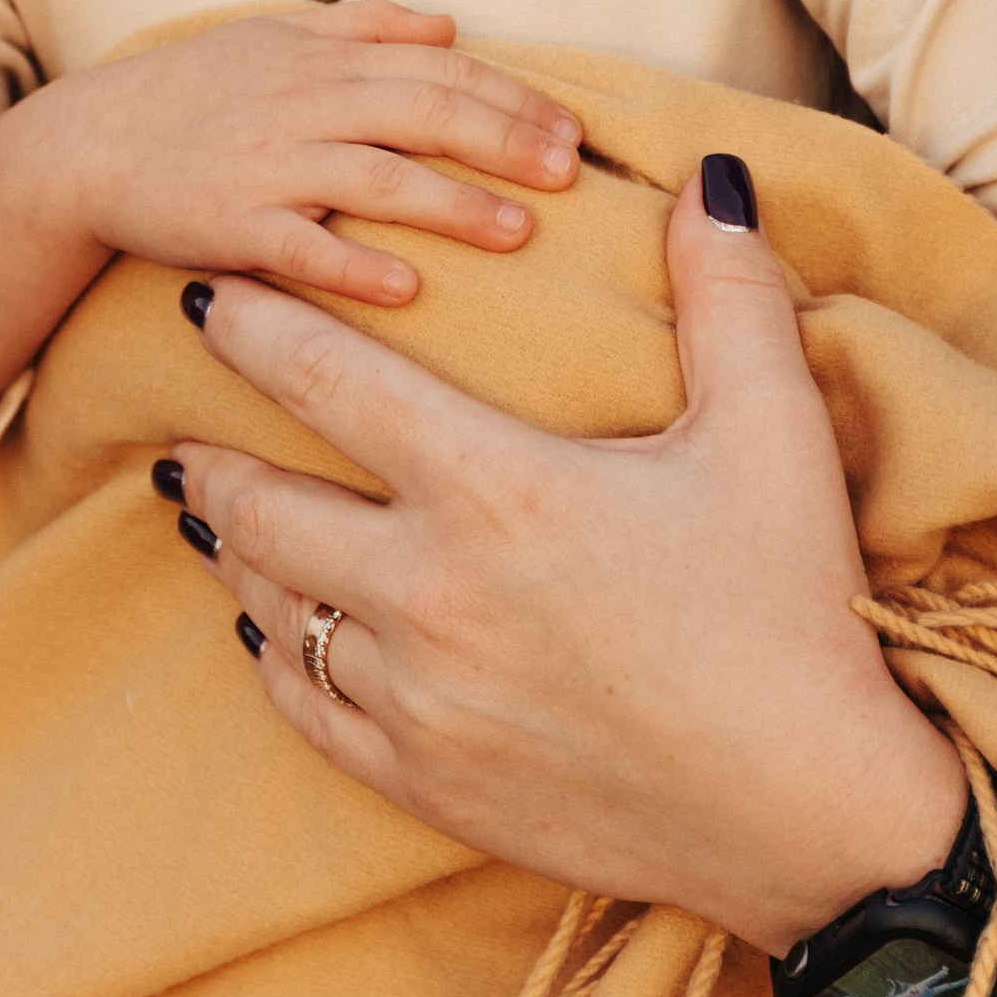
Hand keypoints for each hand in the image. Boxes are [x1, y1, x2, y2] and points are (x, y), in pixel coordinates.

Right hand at [39, 0, 583, 304]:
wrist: (84, 145)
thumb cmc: (190, 92)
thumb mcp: (276, 39)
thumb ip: (367, 29)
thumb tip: (450, 26)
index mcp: (325, 62)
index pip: (440, 70)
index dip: (511, 97)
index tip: (572, 129)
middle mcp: (306, 106)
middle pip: (425, 116)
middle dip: (504, 142)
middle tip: (570, 174)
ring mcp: (268, 166)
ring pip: (376, 179)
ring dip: (453, 204)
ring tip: (519, 231)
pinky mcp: (230, 225)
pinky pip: (300, 247)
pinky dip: (354, 264)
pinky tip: (406, 286)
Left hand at [157, 158, 967, 955]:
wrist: (814, 820)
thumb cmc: (795, 613)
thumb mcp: (775, 433)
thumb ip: (728, 293)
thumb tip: (708, 176)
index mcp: (498, 490)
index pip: (328, 384)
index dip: (253, 329)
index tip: (206, 297)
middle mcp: (431, 595)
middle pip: (264, 508)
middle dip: (213, 459)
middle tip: (183, 431)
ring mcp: (419, 700)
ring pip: (275, 612)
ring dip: (241, 557)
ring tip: (219, 518)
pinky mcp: (429, 784)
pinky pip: (308, 712)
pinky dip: (276, 661)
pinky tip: (270, 635)